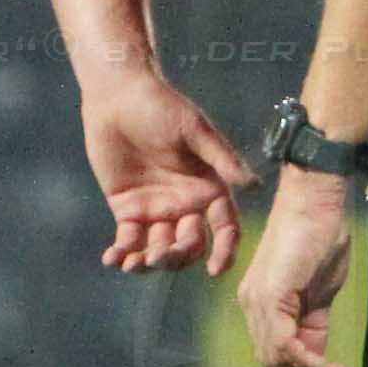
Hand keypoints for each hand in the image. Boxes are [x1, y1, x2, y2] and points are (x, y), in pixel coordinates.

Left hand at [85, 63, 251, 275]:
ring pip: (158, 249)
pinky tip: (112, 259)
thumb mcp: (194, 130)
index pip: (225, 228)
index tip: (215, 270)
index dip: (225, 251)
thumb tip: (254, 184)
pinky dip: (121, 254)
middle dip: (176, 257)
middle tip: (158, 256)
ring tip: (132, 264)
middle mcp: (187, 205)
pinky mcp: (127, 210)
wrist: (118, 96)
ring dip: (148, 263)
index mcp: (209, 188)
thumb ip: (222, 158)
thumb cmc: (161, 107)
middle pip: (189, 245)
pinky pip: (128, 240)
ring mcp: (157, 210)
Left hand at [239, 169, 354, 366]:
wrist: (314, 203)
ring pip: (276, 357)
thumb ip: (312, 324)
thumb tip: (317, 358)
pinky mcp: (271, 296)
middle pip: (271, 360)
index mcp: (262, 303)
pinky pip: (285, 343)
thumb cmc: (320, 239)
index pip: (272, 351)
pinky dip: (308, 362)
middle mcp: (253, 305)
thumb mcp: (319, 292)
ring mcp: (259, 301)